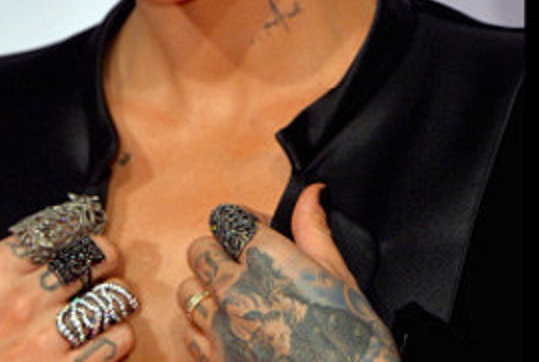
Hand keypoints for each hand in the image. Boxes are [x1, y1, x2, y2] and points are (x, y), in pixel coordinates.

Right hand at [0, 234, 133, 360]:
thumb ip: (18, 265)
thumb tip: (70, 240)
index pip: (61, 228)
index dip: (82, 233)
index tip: (86, 242)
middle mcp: (21, 300)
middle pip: (98, 255)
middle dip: (108, 262)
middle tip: (105, 272)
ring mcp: (43, 337)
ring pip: (116, 294)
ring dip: (117, 301)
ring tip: (105, 309)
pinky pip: (120, 337)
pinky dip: (119, 337)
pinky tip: (102, 340)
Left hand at [179, 185, 398, 360]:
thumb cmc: (351, 336)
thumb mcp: (339, 275)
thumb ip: (314, 230)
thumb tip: (312, 193)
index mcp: (268, 260)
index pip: (228, 219)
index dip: (243, 221)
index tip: (258, 230)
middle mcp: (235, 289)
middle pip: (199, 250)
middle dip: (218, 249)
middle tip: (244, 261)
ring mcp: (220, 327)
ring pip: (187, 290)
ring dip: (206, 287)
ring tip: (235, 296)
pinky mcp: (214, 360)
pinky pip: (188, 332)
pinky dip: (202, 326)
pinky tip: (229, 328)